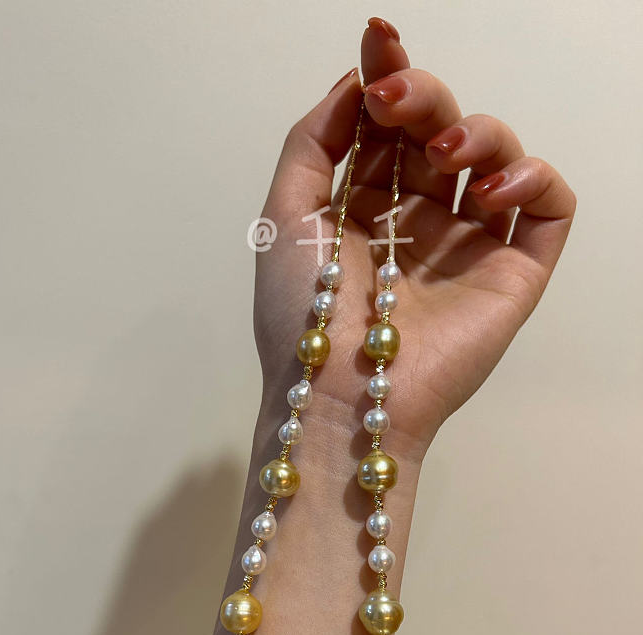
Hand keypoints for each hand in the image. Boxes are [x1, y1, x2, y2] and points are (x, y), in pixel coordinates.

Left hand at [254, 18, 575, 461]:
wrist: (338, 395)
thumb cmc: (304, 319)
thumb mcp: (284, 217)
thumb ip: (312, 143)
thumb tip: (351, 84)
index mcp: (367, 208)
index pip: (389, 127)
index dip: (387, 75)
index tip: (378, 39)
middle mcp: (421, 221)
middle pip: (440, 130)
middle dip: (422, 96)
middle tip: (396, 97)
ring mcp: (469, 245)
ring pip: (497, 156)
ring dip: (475, 130)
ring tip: (442, 152)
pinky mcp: (513, 274)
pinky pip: (547, 207)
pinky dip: (532, 177)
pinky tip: (488, 189)